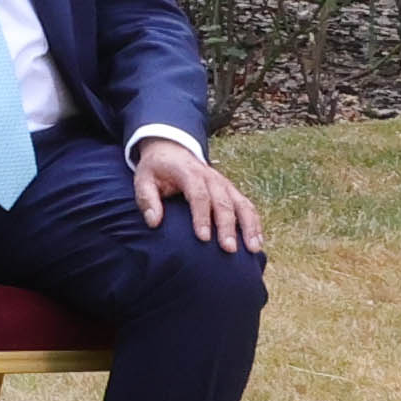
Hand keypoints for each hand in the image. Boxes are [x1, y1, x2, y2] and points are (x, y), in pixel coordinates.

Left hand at [135, 138, 266, 256]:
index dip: (201, 217)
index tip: (203, 238)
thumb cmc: (156, 170)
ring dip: (249, 227)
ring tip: (252, 249)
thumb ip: (147, 199)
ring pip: (242, 205)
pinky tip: (257, 242)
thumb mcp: (143, 179)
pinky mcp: (231, 191)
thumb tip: (153, 222)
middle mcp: (211, 178)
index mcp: (189, 173)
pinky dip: (255, 224)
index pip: (198, 196)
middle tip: (228, 249)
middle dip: (227, 227)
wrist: (172, 151)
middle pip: (223, 203)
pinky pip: (247, 207)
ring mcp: (225, 184)